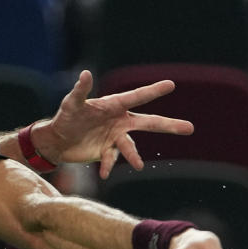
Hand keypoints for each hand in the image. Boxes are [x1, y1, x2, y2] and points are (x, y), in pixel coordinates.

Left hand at [31, 69, 193, 178]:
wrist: (57, 141)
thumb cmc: (65, 117)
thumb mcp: (71, 104)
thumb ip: (80, 90)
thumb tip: (85, 74)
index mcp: (114, 105)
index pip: (137, 97)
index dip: (153, 91)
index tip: (170, 84)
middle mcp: (120, 121)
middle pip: (148, 123)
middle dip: (169, 125)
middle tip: (190, 128)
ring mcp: (115, 137)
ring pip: (131, 146)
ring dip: (134, 155)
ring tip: (138, 165)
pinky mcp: (107, 151)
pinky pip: (112, 160)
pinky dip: (108, 166)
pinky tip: (104, 174)